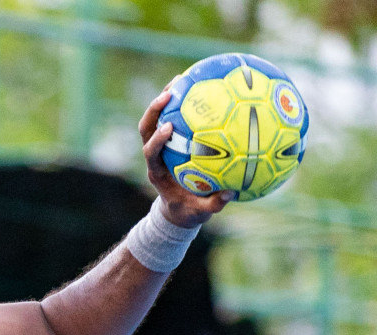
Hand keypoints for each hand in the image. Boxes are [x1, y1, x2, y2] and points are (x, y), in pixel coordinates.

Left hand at [140, 88, 233, 228]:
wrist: (178, 210)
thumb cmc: (188, 211)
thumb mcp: (200, 212)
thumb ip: (213, 205)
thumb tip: (230, 194)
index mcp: (157, 172)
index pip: (150, 153)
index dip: (156, 140)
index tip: (168, 128)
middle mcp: (155, 156)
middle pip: (146, 129)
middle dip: (154, 111)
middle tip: (170, 93)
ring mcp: (161, 147)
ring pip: (157, 119)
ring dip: (166, 99)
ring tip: (181, 78)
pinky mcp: (170, 141)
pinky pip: (174, 118)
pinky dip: (183, 103)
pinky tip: (200, 87)